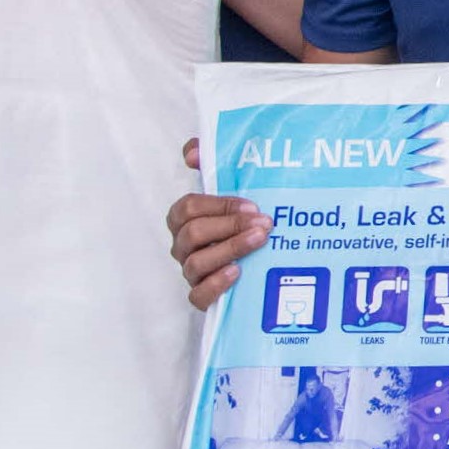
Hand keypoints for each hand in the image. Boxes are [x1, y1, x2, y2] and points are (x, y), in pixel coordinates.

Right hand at [164, 136, 264, 308]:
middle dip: (230, 226)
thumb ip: (210, 164)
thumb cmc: (239, 223)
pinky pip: (198, 295)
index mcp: (185, 219)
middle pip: (193, 233)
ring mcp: (191, 272)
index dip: (218, 206)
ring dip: (230, 249)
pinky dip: (216, 284)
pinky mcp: (202, 297)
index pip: (188, 208)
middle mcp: (184, 246)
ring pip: (197, 263)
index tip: (251, 205)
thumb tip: (192, 151)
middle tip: (265, 222)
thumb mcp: (231, 191)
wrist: (256, 264)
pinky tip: (238, 272)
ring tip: (260, 240)